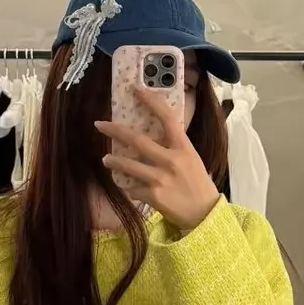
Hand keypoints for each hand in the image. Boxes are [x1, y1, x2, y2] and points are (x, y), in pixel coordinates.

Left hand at [95, 85, 220, 231]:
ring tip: (106, 159)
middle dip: (115, 130)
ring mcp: (161, 178)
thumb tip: (152, 135)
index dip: (151, 102)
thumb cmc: (198, 183)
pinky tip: (134, 190)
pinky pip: (133, 188)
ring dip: (113, 161)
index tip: (136, 90)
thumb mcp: (191, 159)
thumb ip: (173, 147)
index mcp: (184, 147)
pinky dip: (131, 188)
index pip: (167, 118)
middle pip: (137, 140)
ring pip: (128, 165)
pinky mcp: (153, 195)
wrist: (204, 213)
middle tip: (99, 124)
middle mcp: (171, 160)